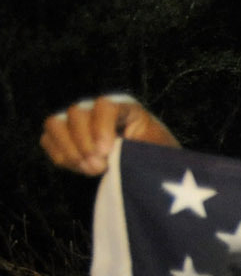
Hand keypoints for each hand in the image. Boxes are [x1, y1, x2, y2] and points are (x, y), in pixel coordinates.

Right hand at [40, 95, 178, 175]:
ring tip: (90, 169)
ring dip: (69, 150)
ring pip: (55, 124)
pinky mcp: (65, 137)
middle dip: (85, 145)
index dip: (101, 129)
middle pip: (76, 113)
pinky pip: (48, 140)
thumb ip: (135, 148)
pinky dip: (61, 157)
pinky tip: (81, 168)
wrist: (151, 167)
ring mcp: (79, 122)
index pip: (104, 106)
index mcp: (125, 108)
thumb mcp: (155, 152)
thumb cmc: (157, 158)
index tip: (107, 152)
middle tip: (100, 167)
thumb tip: (113, 153)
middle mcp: (97, 109)